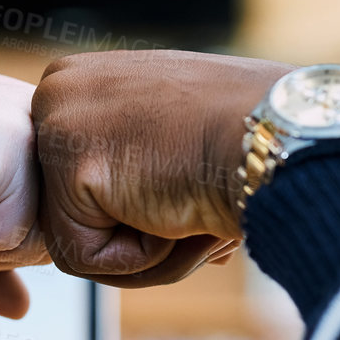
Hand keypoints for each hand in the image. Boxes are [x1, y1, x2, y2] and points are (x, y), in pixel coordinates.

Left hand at [30, 50, 292, 286]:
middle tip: (200, 212)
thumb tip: (128, 205)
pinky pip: (84, 258)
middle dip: (139, 234)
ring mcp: (56, 124)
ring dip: (144, 250)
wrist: (282, 137)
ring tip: (192, 206)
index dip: (141, 212)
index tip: (194, 194)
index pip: (83, 184)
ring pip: (79, 241)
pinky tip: (175, 212)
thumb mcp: (176, 130)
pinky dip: (138, 258)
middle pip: (74, 211)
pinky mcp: (66, 166)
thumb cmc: (250, 138)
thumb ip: (137, 157)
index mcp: (84, 81)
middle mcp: (58, 91)